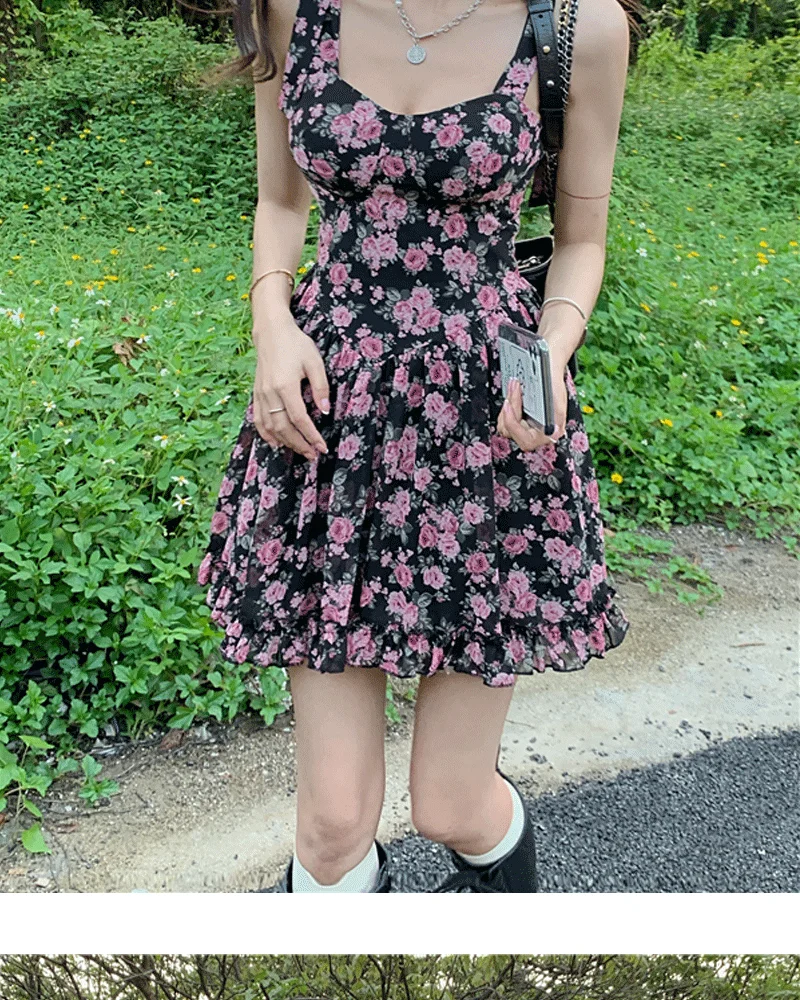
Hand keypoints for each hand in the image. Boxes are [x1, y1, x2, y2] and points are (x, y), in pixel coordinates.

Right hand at [253, 314, 330, 460]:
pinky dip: (266, 434)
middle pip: (283, 428)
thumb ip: (321, 387)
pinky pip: (258, 419)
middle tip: (313, 455)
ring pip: (270, 427)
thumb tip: (325, 411)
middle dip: (299, 444)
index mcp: (286, 386)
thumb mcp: (315, 362)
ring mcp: (260, 394)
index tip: (322, 447)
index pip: (300, 419)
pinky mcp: (256, 393)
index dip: (311, 436)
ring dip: (285, 442)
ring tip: (300, 450)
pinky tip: (276, 443)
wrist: (271, 331)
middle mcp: (270, 393)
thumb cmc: (296, 344)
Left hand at [496, 351, 567, 451]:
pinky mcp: (517, 421)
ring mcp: (525, 428)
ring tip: (514, 387)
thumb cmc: (555, 384)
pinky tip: (513, 393)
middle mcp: (537, 434)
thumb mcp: (559, 399)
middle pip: (511, 432)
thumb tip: (553, 432)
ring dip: (507, 406)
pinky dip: (507, 405)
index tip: (509, 406)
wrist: (550, 373)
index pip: (526, 441)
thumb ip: (558, 417)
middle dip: (510, 410)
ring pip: (505, 426)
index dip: (514, 425)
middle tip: (514, 389)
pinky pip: (504, 419)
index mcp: (549, 434)